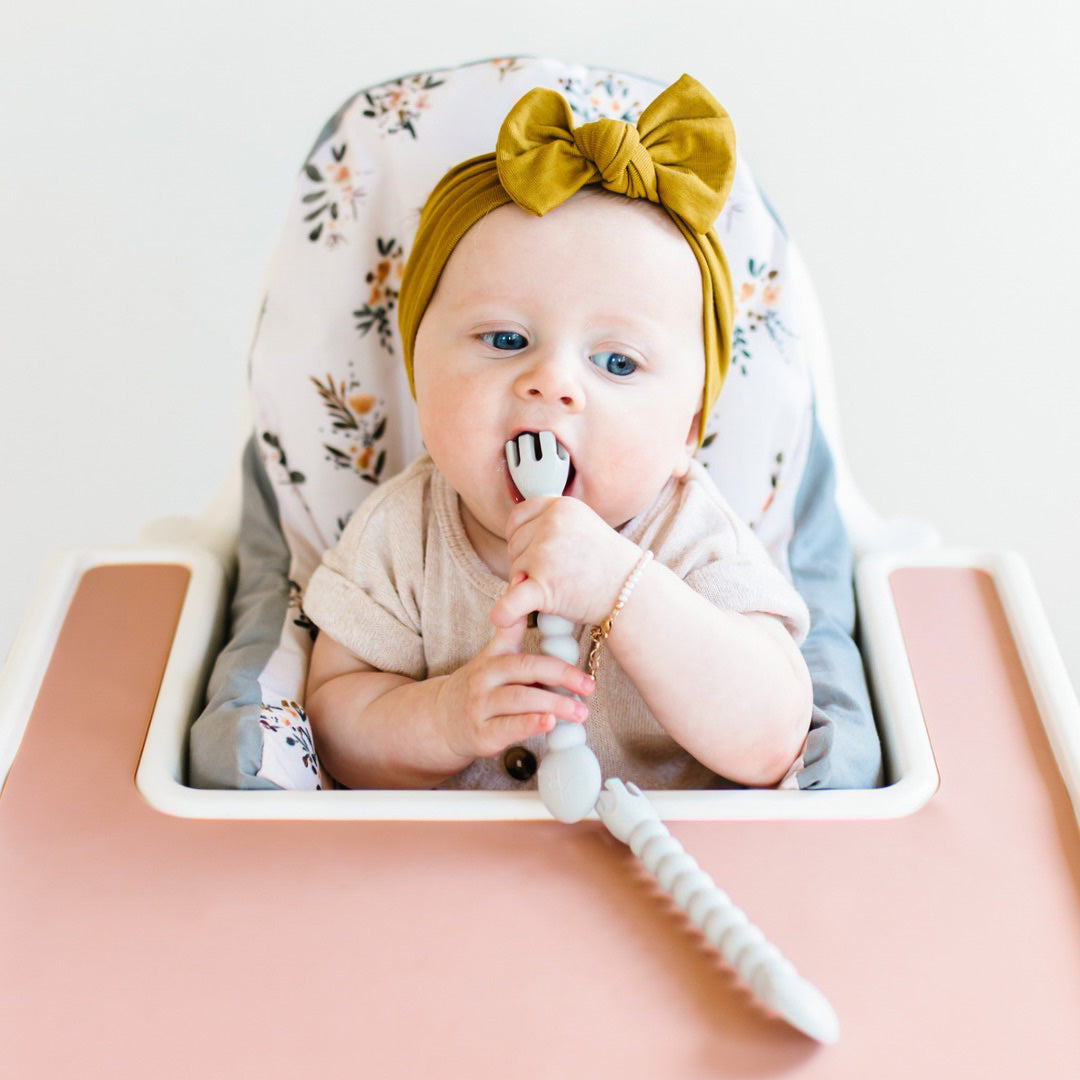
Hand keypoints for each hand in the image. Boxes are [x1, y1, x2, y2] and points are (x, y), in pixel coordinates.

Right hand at [434, 616, 594, 759]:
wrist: (440, 722)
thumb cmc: (478, 688)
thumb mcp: (491, 657)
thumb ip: (511, 632)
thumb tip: (524, 588)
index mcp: (492, 656)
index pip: (515, 635)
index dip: (534, 624)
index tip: (573, 636)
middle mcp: (484, 677)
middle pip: (524, 668)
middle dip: (561, 675)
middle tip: (588, 686)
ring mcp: (480, 706)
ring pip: (519, 699)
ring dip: (554, 704)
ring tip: (580, 711)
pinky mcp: (481, 734)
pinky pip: (508, 727)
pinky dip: (530, 724)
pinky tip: (550, 723)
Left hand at [491, 497, 641, 628]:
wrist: (633, 592)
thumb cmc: (607, 563)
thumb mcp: (582, 525)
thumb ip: (551, 523)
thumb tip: (512, 534)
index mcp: (560, 506)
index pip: (517, 518)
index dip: (520, 537)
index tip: (532, 551)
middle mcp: (551, 524)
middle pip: (514, 545)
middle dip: (527, 563)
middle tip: (558, 574)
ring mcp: (546, 553)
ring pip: (514, 571)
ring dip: (528, 583)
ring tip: (560, 587)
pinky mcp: (544, 585)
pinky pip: (512, 600)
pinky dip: (505, 612)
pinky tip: (502, 619)